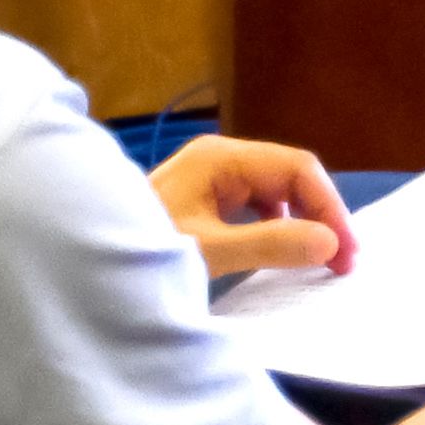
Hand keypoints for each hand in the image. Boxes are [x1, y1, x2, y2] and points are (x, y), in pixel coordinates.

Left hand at [152, 133, 358, 281]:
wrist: (78, 265)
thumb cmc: (137, 252)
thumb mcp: (207, 252)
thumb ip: (271, 244)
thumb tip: (330, 243)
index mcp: (220, 158)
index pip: (296, 168)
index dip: (329, 206)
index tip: (346, 250)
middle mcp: (218, 159)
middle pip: (289, 176)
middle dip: (320, 214)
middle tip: (341, 260)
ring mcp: (209, 178)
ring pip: (274, 191)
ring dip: (302, 221)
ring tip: (319, 257)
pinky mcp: (202, 200)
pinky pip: (254, 205)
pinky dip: (276, 226)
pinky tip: (280, 250)